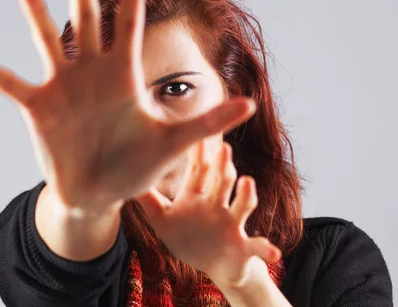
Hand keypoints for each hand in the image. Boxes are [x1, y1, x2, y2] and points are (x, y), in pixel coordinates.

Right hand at [0, 0, 255, 214]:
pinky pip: (10, 84)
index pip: (129, 25)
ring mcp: (63, 88)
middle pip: (86, 19)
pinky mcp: (38, 109)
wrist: (102, 191)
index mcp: (124, 75)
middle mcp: (92, 73)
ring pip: (46, 41)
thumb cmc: (137, 164)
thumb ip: (208, 121)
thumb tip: (251, 103)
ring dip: (35, 13)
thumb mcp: (174, 142)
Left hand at [135, 140, 281, 287]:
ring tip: (248, 181)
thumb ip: (147, 199)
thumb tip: (124, 177)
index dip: (198, 153)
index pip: (199, 170)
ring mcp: (232, 224)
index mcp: (198, 196)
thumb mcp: (163, 219)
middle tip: (223, 147)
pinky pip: (256, 247)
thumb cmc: (189, 237)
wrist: (214, 266)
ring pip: (241, 205)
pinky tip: (273, 253)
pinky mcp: (243, 247)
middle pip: (221, 181)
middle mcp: (217, 204)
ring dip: (246, 194)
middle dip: (222, 165)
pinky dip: (265, 248)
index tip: (196, 132)